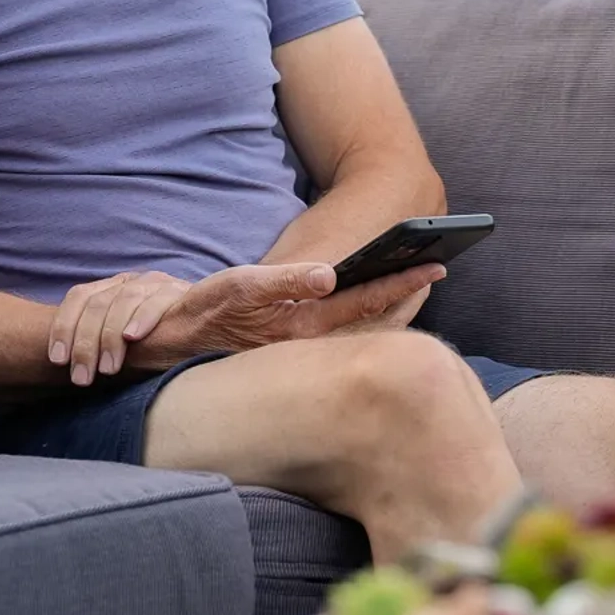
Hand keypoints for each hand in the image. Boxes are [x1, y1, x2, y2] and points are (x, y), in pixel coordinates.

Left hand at [49, 270, 193, 386]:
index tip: (58, 360)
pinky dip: (143, 318)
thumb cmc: (155, 342)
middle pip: (97, 303)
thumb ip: (98, 344)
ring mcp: (155, 284)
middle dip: (85, 343)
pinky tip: (134, 338)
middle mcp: (130, 282)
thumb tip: (66, 367)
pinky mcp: (179, 291)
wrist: (206, 326)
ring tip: (108, 369)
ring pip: (123, 300)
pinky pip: (157, 300)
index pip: (79, 297)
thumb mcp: (120, 342)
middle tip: (82, 377)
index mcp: (111, 289)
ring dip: (110, 337)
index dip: (63, 326)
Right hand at [129, 260, 443, 370]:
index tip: (435, 266)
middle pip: (375, 319)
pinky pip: (346, 334)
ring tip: (419, 286)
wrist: (176, 343)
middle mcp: (312, 341)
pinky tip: (378, 307)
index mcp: (305, 324)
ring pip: (364, 329)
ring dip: (393, 308)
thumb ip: (285, 280)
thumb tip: (330, 274)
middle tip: (438, 269)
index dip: (402, 283)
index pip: (367, 301)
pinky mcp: (297, 348)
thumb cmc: (208, 310)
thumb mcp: (241, 285)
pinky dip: (369, 318)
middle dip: (408, 295)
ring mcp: (306, 348)